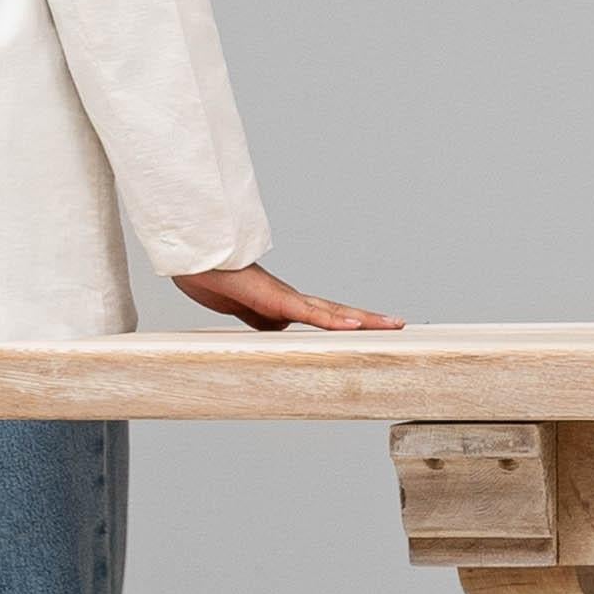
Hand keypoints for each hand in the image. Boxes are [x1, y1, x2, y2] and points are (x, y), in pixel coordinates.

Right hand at [171, 263, 403, 334]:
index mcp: (285, 304)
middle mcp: (292, 299)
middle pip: (339, 311)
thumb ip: (263, 320)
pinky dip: (331, 320)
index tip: (372, 329)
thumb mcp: (244, 310)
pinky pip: (307, 313)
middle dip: (370, 319)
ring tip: (392, 324)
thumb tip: (279, 331)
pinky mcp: (274, 300)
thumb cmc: (214, 279)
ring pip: (332, 311)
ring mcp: (285, 298)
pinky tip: (353, 325)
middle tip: (399, 324)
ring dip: (364, 319)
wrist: (195, 262)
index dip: (348, 322)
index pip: (326, 315)